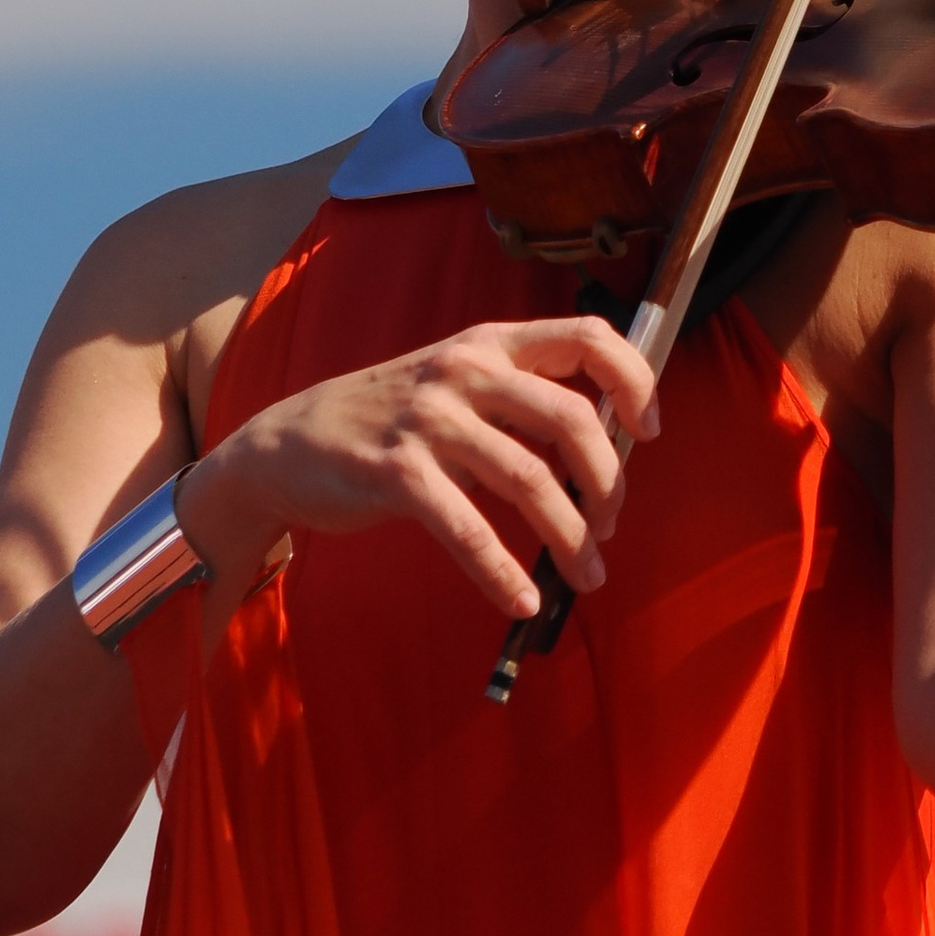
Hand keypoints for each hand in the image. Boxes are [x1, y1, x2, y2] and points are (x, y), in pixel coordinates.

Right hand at [178, 314, 659, 622]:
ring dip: (570, 537)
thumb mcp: (454, 387)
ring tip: (587, 575)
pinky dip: (501, 572)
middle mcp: (463, 370)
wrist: (286, 442)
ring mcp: (428, 420)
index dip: (634, 381)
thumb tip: (600, 460)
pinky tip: (521, 599)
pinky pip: (466, 528)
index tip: (647, 434)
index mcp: (488, 343)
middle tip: (610, 527)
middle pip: (571, 418)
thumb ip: (518, 407)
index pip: (586, 335)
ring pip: (530, 479)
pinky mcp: (395, 472)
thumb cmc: (388, 420)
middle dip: (608, 483)